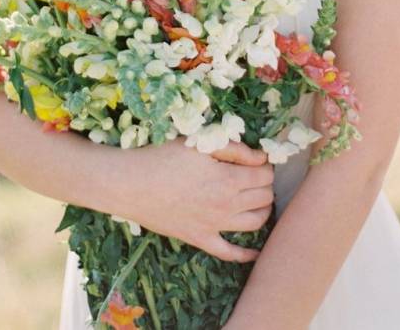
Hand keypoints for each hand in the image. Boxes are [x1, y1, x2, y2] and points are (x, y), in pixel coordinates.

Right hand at [120, 137, 273, 262]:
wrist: (133, 185)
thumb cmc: (165, 158)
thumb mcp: (201, 144)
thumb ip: (234, 150)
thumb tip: (261, 158)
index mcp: (228, 180)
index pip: (264, 176)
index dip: (266, 166)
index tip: (260, 161)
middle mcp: (226, 207)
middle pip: (263, 198)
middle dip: (266, 185)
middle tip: (257, 176)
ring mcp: (214, 226)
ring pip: (254, 223)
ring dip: (263, 211)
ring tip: (258, 199)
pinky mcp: (200, 239)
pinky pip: (229, 253)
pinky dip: (245, 254)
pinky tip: (255, 252)